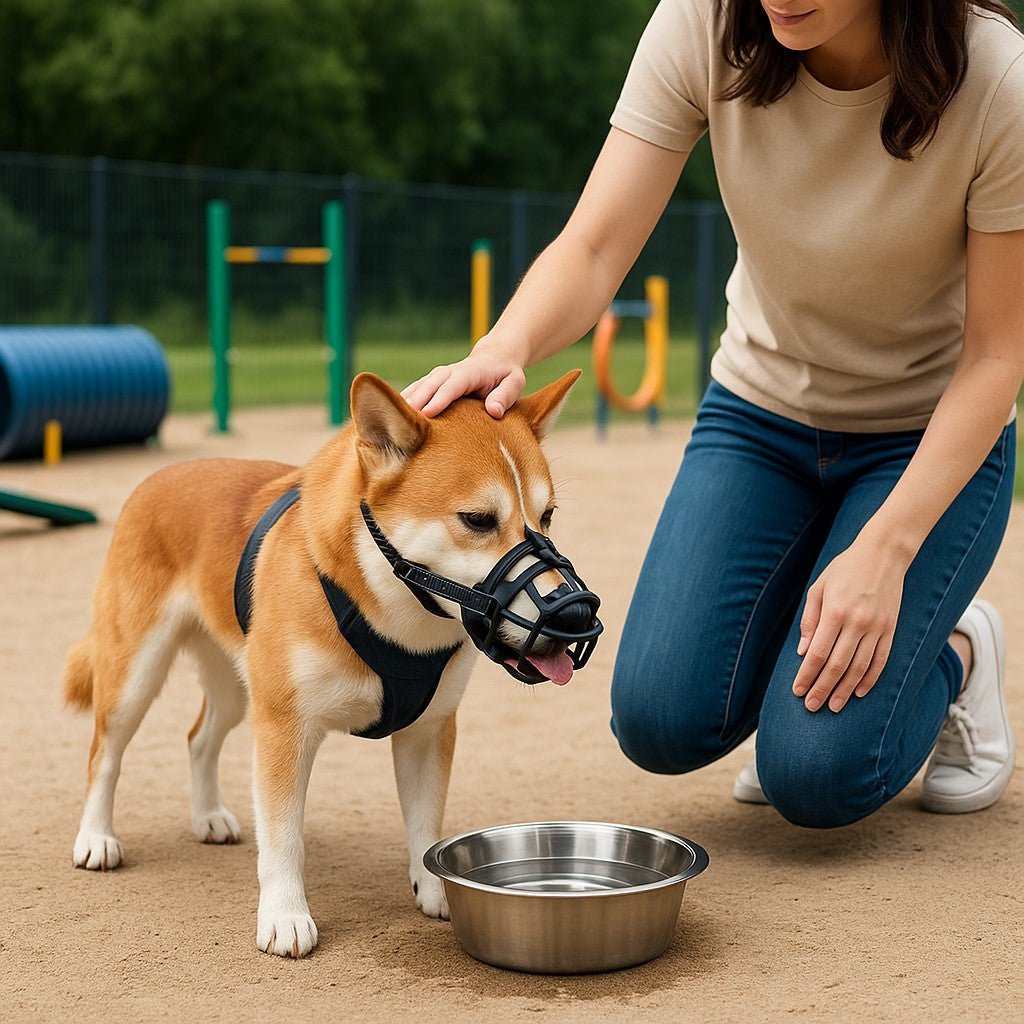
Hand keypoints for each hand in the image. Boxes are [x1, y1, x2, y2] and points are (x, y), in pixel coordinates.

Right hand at [400, 335, 526, 417]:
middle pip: (430, 386)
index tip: (428, 413)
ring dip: (404, 402)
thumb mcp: (514, 382)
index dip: (440, 399)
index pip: (453, 386)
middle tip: (403, 423)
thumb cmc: (506, 374)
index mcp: (470, 372)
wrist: (494, 357)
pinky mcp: (431, 383)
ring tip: (390, 421)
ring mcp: (438, 377)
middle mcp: (450, 372)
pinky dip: (402, 402)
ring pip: (418, 388)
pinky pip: (414, 391)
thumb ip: (505, 396)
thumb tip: (494, 411)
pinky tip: (389, 417)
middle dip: (417, 402)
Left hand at [792, 538, 908, 712]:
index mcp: (834, 612)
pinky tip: (859, 692)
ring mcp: (877, 628)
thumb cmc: (844, 570)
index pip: (818, 653)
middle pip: (837, 666)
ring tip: (833, 706)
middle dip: (823, 688)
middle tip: (812, 706)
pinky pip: (880, 661)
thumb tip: (804, 652)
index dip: (807, 675)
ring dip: (845, 690)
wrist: (884, 554)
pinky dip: (870, 679)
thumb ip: (809, 620)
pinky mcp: (891, 630)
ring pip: (860, 668)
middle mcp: (857, 623)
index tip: (798, 690)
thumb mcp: (818, 588)